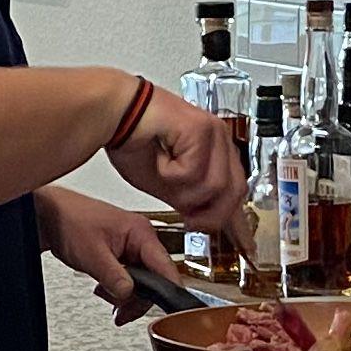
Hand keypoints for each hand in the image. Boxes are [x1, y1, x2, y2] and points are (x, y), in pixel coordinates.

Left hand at [41, 186, 191, 316]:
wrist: (48, 216)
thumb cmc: (69, 221)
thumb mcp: (92, 254)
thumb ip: (114, 277)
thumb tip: (130, 295)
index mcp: (141, 232)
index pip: (166, 266)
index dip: (168, 291)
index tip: (168, 311)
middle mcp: (140, 238)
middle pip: (154, 279)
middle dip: (136, 298)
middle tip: (121, 312)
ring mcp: (130, 247)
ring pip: (141, 281)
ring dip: (124, 295)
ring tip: (105, 295)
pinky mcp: (120, 254)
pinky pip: (129, 278)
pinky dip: (117, 289)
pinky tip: (104, 289)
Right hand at [108, 83, 250, 239]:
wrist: (113, 112)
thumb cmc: (134, 141)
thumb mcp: (168, 186)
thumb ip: (191, 200)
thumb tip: (206, 219)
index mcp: (217, 150)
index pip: (237, 190)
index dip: (231, 218)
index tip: (227, 237)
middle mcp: (220, 138)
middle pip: (235, 192)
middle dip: (210, 214)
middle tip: (188, 219)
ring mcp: (213, 132)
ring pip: (214, 185)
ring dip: (183, 191)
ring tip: (163, 172)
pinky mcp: (200, 128)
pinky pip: (192, 171)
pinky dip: (170, 173)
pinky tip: (159, 157)